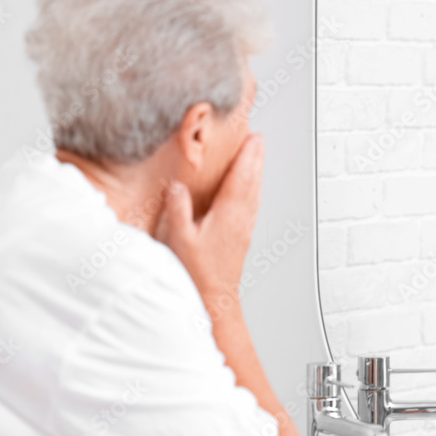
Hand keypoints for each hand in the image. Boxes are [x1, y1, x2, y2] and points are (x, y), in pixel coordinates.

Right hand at [153, 133, 264, 305]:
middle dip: (256, 158)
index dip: (247, 156)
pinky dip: (253, 189)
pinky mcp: (242, 236)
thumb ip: (179, 210)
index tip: (252, 137)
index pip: (241, 178)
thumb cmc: (198, 272)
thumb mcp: (180, 240)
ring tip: (257, 155)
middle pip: (252, 181)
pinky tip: (250, 188)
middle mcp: (241, 219)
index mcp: (228, 215)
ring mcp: (244, 228)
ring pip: (255, 192)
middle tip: (258, 138)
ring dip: (257, 171)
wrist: (216, 299)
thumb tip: (177, 186)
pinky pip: (252, 205)